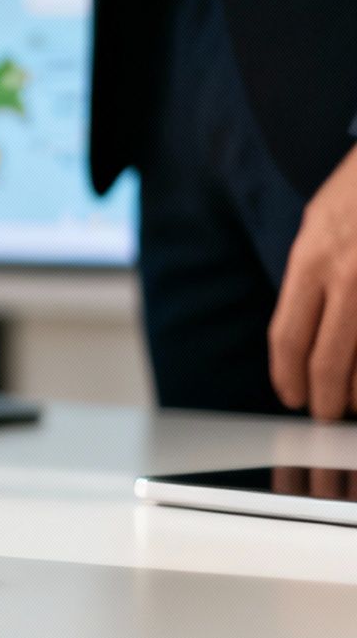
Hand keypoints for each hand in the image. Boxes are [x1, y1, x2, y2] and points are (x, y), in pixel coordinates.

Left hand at [270, 144, 356, 419]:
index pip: (288, 338)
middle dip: (325, 400)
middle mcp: (349, 278)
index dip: (287, 377)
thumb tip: (302, 328)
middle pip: (328, 362)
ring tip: (352, 404)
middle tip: (325, 414)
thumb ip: (310, 274)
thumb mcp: (319, 223)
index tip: (291, 396)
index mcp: (312, 260)